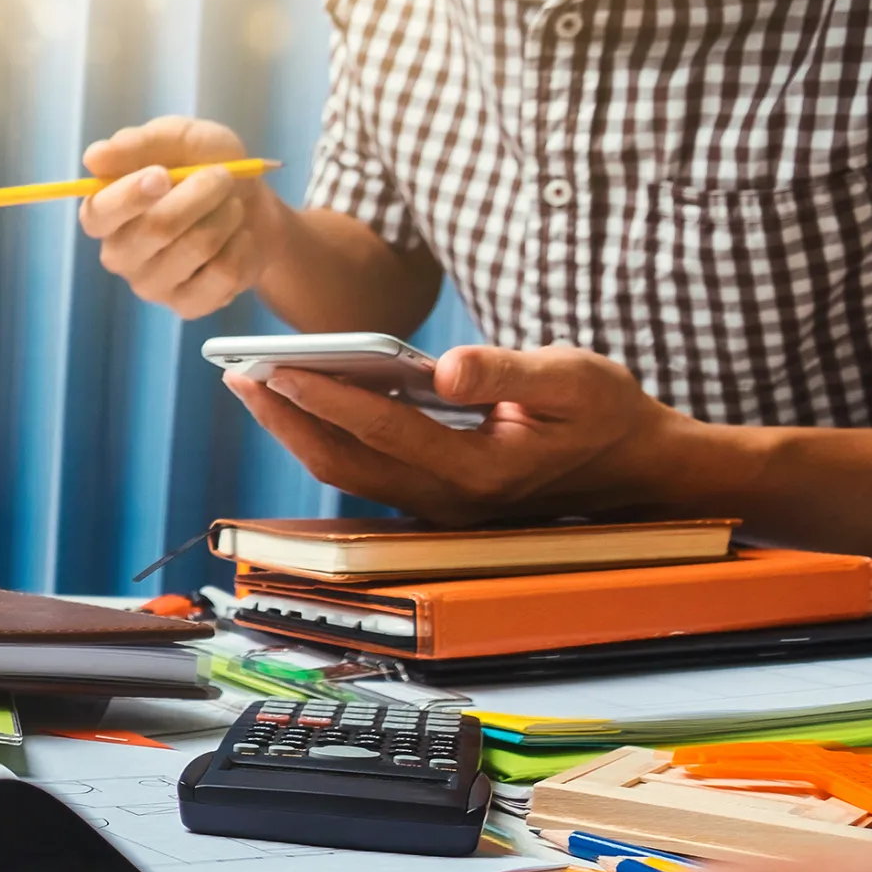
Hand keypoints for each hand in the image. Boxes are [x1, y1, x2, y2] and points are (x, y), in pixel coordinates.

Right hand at [79, 117, 282, 319]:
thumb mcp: (177, 139)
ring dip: (227, 215)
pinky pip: (223, 274)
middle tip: (222, 176)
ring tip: (232, 206)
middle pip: (156, 228)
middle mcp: (120, 254)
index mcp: (106, 214)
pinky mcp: (187, 306)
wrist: (251, 205)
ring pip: (197, 247)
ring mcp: (152, 286)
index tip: (163, 175)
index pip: (99, 214)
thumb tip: (93, 158)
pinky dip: (242, 246)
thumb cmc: (203, 166)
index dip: (130, 195)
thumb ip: (137, 144)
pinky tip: (238, 239)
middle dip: (201, 194)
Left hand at [224, 344, 707, 524]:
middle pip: (344, 462)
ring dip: (296, 428)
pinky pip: (362, 468)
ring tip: (251, 381)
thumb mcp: (574, 378)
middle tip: (237, 372)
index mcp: (479, 471)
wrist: (635, 469)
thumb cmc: (606, 415)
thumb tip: (442, 366)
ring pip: (345, 470)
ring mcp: (435, 505)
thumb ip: (507, 372)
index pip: (385, 432)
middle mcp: (447, 499)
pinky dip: (324, 433)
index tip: (277, 367)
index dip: (328, 399)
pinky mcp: (431, 496)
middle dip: (287, 418)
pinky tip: (299, 397)